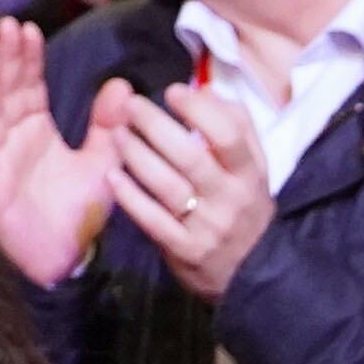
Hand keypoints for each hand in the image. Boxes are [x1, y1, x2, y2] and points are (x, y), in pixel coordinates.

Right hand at [0, 18, 123, 286]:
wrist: (66, 259)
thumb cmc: (79, 211)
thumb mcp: (103, 163)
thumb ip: (109, 127)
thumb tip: (122, 84)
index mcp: (36, 128)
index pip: (29, 85)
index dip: (28, 58)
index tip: (29, 28)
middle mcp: (13, 136)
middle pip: (7, 90)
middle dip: (6, 58)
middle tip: (8, 25)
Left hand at [111, 80, 276, 300]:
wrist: (252, 274)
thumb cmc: (243, 205)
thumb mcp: (252, 167)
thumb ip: (236, 125)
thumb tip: (207, 89)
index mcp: (249, 174)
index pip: (229, 137)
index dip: (200, 110)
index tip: (172, 91)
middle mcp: (230, 199)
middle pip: (191, 157)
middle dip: (156, 126)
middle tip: (131, 105)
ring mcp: (207, 227)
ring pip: (168, 186)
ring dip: (137, 155)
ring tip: (117, 133)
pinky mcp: (185, 251)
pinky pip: (153, 221)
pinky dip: (130, 197)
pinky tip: (111, 175)